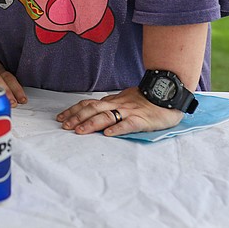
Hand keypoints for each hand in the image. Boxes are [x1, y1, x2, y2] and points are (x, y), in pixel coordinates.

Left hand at [56, 86, 185, 135]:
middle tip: (64, 126)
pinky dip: (117, 129)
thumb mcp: (125, 98)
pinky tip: (107, 134)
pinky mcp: (142, 120)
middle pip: (93, 109)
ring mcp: (129, 112)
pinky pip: (128, 124)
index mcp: (112, 101)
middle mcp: (117, 104)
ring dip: (91, 124)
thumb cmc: (146, 98)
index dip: (73, 110)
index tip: (60, 117)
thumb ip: (111, 104)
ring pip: (106, 116)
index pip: (88, 104)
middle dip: (76, 117)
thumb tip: (96, 107)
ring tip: (79, 131)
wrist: (168, 93)